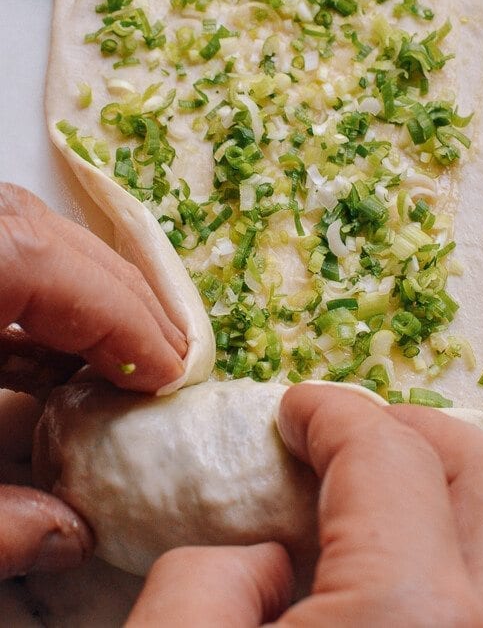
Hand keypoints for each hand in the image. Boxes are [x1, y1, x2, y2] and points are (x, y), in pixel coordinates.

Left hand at [0, 182, 185, 578]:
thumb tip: (69, 535)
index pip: (41, 262)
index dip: (124, 319)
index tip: (174, 373)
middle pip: (42, 234)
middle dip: (121, 295)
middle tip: (170, 357)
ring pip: (22, 238)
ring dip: (79, 296)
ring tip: (125, 354)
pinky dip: (31, 305)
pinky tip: (50, 362)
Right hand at [127, 384, 482, 627]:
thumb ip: (202, 584)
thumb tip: (259, 550)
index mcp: (408, 619)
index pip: (384, 455)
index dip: (331, 412)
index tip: (298, 409)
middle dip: (421, 431)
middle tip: (357, 434)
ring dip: (471, 495)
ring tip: (401, 499)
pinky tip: (435, 581)